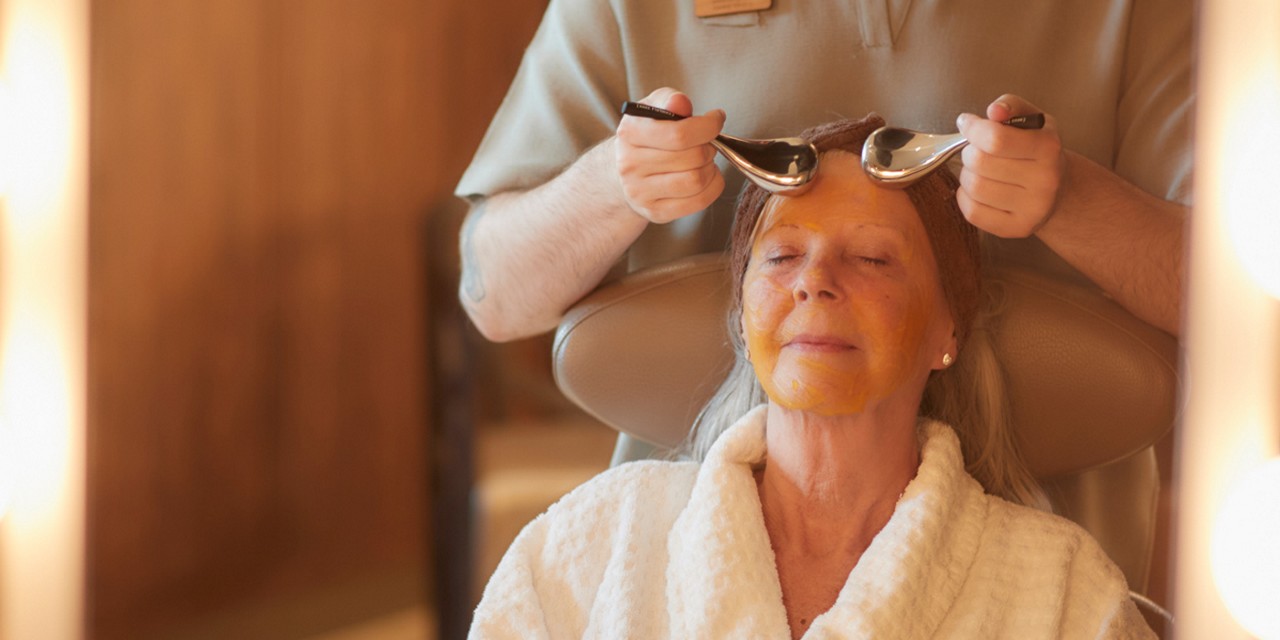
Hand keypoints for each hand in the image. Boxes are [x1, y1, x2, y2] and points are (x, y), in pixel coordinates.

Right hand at [615, 88, 726, 222]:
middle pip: (692, 158)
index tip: (716, 119)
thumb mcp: (653, 108)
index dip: (708, 126)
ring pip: (696, 181)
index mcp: (630, 133)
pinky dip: (713, 187)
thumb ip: (669, 100)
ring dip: (711, 168)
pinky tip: (706, 176)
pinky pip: (698, 202)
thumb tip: (680, 103)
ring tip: (705, 160)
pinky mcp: (655, 212)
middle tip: (708, 142)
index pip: (680, 134)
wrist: (624, 171)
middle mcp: (630, 165)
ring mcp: (641, 192)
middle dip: (710, 147)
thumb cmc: (647, 135)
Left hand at [955, 94, 1064, 237]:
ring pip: (973, 187)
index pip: (995, 138)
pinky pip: (972, 212)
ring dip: (966, 174)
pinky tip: (977, 189)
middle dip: (969, 151)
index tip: (966, 123)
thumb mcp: (1032, 119)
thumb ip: (1011, 106)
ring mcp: (1033, 209)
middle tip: (976, 150)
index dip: (972, 128)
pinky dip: (965, 197)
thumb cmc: (1036, 150)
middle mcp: (1045, 181)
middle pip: (980, 162)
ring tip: (979, 169)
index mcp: (1048, 148)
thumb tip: (994, 111)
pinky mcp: (1017, 229)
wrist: (1058, 190)